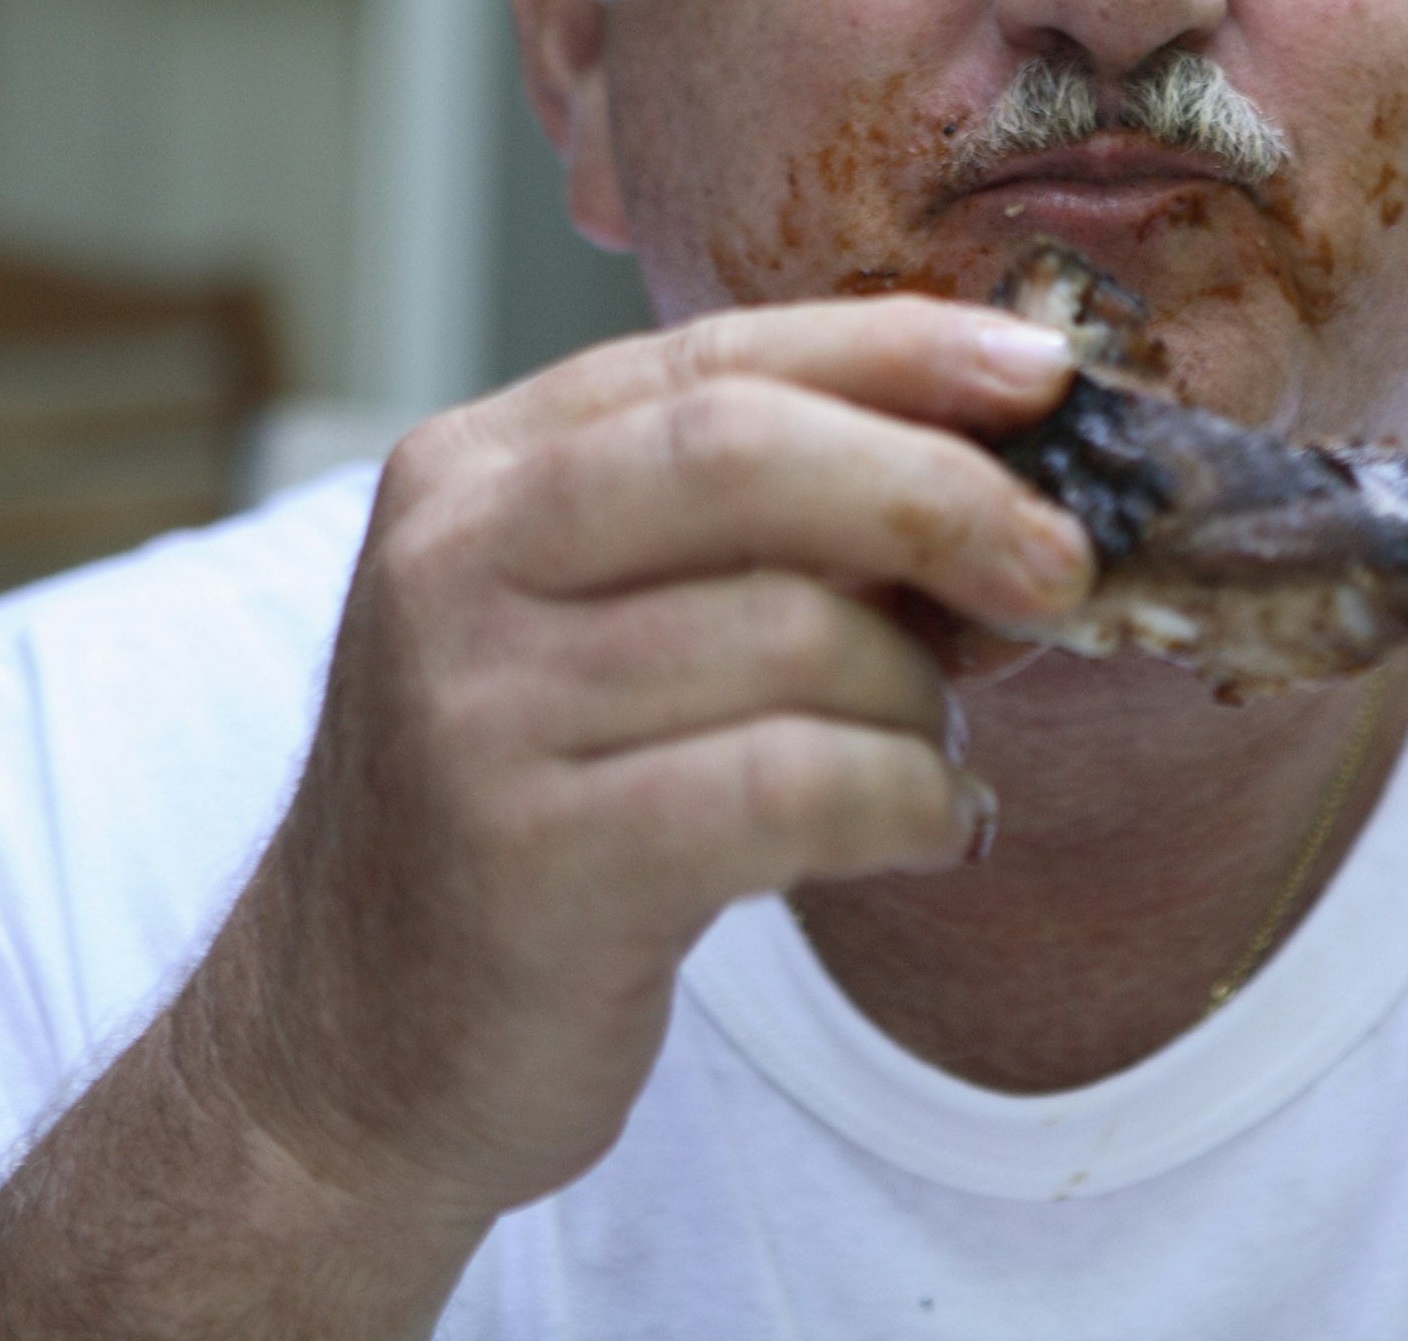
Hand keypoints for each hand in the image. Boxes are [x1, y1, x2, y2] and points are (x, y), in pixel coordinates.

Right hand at [185, 298, 1089, 1244]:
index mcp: (475, 470)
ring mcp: (479, 711)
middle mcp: (456, 564)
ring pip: (799, 634)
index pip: (716, 360)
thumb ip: (750, 539)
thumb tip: (1006, 488)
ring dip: (922, 697)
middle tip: (1063, 565)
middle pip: (750, 454)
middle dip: (942, 493)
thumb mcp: (595, 631)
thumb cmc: (526, 816)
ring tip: (930, 753)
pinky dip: (910, 801)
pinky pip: (795, 787)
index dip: (898, 353)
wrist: (344, 1055)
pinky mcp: (535, 863)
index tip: (1045, 379)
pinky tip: (934, 828)